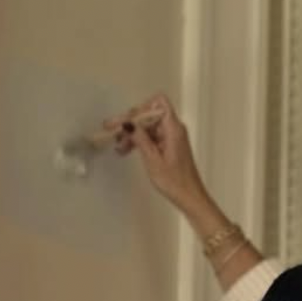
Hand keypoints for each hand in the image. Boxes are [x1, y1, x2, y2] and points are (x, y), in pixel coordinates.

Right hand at [104, 94, 208, 219]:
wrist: (189, 196)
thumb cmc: (175, 181)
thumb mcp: (153, 159)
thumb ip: (140, 138)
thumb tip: (128, 123)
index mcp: (173, 128)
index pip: (158, 103)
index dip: (140, 108)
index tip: (126, 121)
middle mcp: (173, 129)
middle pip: (149, 115)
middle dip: (131, 123)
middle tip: (112, 131)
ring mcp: (171, 137)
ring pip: (148, 127)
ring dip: (132, 134)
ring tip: (118, 145)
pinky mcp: (168, 145)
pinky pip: (151, 137)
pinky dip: (138, 141)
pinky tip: (125, 149)